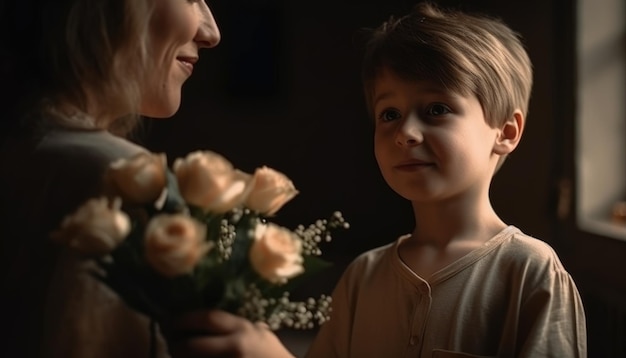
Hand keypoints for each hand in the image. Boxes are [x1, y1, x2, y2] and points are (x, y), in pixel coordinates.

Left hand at [167, 309, 294, 357]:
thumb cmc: (272, 354)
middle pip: (191, 345)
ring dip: (178, 356)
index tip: (173, 318)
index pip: (208, 318)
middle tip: (169, 338)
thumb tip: (208, 316)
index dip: (185, 318)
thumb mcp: (261, 332)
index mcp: (242, 330)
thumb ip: (238, 324)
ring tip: (175, 349)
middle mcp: (234, 347)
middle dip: (174, 342)